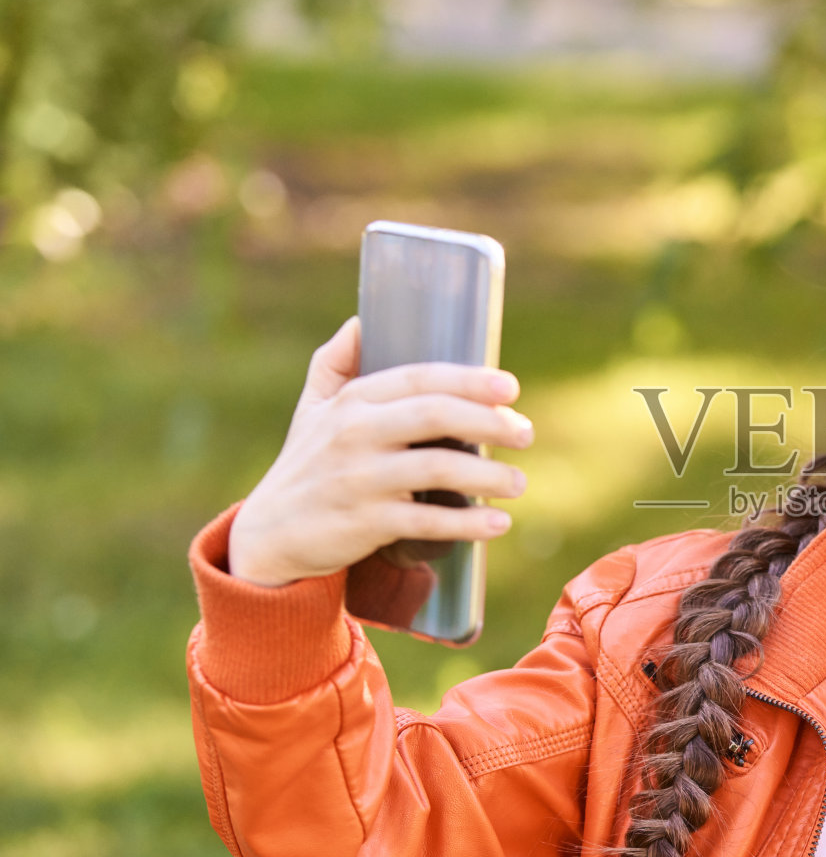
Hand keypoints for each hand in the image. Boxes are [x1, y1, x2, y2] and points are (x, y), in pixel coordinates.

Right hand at [228, 316, 533, 587]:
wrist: (269, 537)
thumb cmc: (304, 465)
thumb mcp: (311, 408)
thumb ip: (336, 362)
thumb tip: (362, 319)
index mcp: (352, 400)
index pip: (419, 378)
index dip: (469, 379)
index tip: (511, 388)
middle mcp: (354, 434)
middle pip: (434, 415)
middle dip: (489, 421)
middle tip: (526, 434)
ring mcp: (359, 479)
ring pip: (438, 468)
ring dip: (488, 475)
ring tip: (519, 482)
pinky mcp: (364, 523)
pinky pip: (426, 521)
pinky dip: (467, 523)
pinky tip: (497, 524)